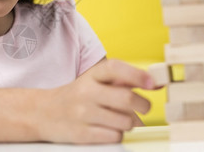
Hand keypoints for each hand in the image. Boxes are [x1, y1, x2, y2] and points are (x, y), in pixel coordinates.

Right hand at [35, 59, 154, 143]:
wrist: (44, 112)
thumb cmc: (79, 95)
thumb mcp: (97, 81)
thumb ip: (125, 80)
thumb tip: (159, 83)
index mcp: (92, 75)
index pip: (115, 68)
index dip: (137, 74)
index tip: (153, 83)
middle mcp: (86, 92)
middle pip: (126, 99)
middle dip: (143, 105)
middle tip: (144, 107)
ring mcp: (82, 114)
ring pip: (124, 121)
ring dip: (130, 122)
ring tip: (120, 119)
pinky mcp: (81, 134)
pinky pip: (114, 136)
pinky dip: (118, 134)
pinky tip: (108, 128)